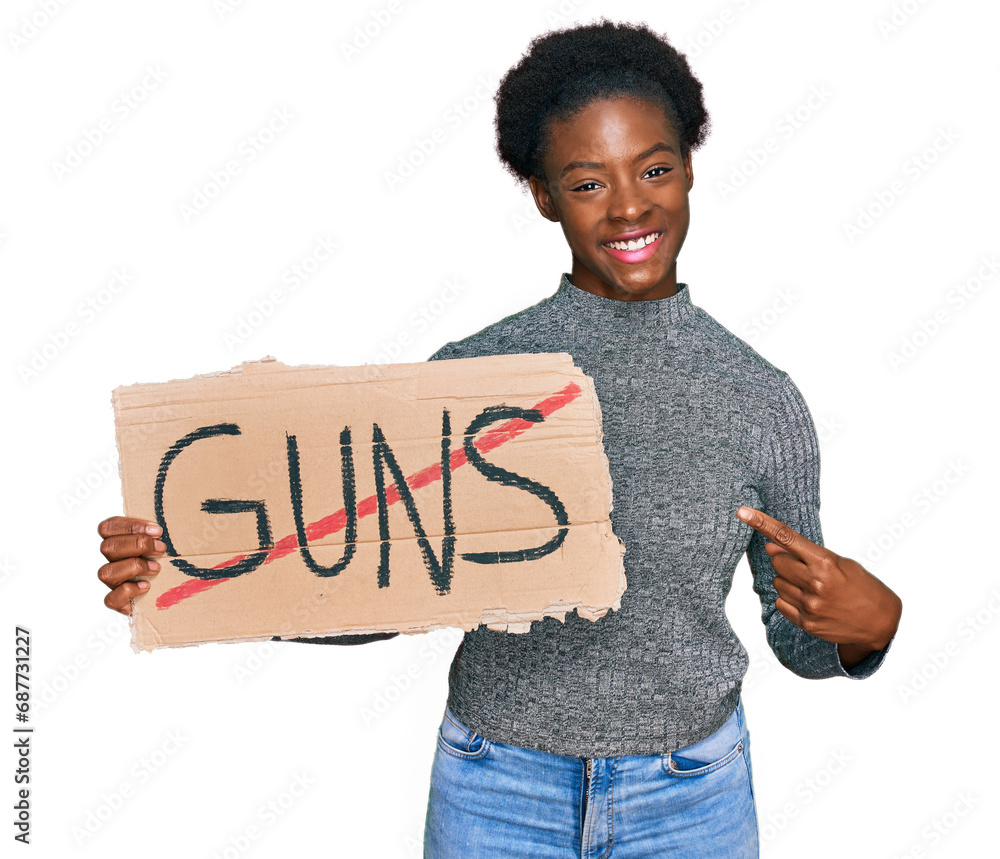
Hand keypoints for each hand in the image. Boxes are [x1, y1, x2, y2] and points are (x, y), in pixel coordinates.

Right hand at [97, 516, 164, 614]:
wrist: (173, 592)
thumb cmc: (169, 561)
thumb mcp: (167, 540)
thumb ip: (164, 529)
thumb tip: (182, 508)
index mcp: (119, 541)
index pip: (108, 527)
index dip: (130, 526)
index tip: (157, 530)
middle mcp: (112, 560)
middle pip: (108, 547)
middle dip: (138, 545)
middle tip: (162, 548)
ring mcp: (113, 582)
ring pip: (106, 572)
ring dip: (134, 567)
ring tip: (157, 568)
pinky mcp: (118, 602)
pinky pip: (111, 599)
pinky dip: (128, 591)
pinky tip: (146, 586)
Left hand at [736, 507, 901, 653]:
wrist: (880, 622)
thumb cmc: (861, 586)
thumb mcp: (839, 562)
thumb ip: (804, 554)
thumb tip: (770, 547)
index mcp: (825, 562)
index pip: (786, 537)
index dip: (762, 523)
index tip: (742, 512)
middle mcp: (815, 583)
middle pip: (777, 561)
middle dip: (785, 560)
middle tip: (806, 568)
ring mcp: (809, 605)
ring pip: (777, 583)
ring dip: (788, 581)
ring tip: (813, 587)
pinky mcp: (806, 622)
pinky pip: (780, 603)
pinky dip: (790, 599)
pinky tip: (810, 601)